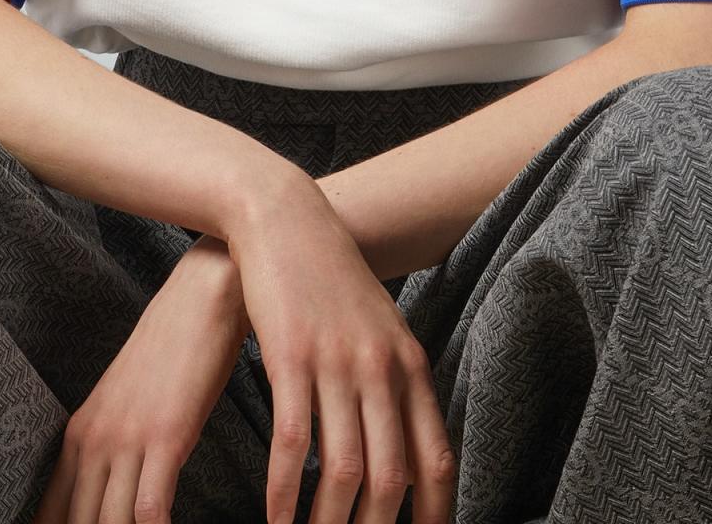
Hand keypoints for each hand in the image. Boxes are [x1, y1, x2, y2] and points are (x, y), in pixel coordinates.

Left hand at [32, 232, 251, 523]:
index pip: (50, 516)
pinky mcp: (165, 436)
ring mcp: (126, 439)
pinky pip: (149, 512)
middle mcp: (92, 442)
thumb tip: (112, 497)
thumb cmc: (176, 350)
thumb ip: (118, 451)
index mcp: (79, 437)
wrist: (205, 292)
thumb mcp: (133, 404)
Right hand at [228, 170, 456, 523]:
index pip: (435, 460)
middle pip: (391, 477)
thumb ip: (395, 384)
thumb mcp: (379, 328)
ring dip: (327, 523)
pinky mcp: (292, 355)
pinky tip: (275, 516)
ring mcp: (338, 362)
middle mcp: (381, 368)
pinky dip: (284, 490)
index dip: (433, 515)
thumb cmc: (331, 280)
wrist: (288, 219)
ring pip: (343, 468)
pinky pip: (293, 440)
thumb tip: (405, 454)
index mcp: (409, 364)